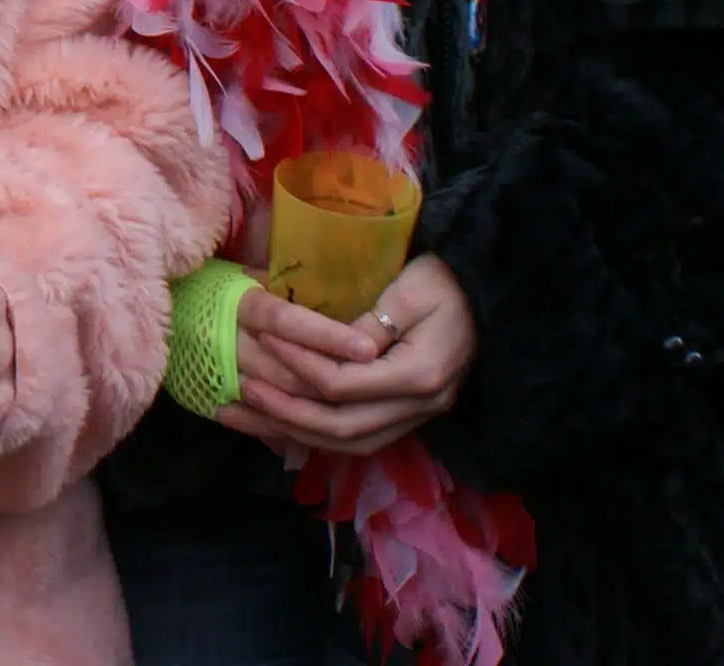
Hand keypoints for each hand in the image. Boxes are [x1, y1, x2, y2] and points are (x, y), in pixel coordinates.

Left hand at [217, 255, 477, 456]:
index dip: (297, 365)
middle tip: (239, 390)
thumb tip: (325, 349)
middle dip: (285, 412)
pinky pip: (359, 436)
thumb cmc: (446, 280)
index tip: (262, 337)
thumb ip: (368, 324)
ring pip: (350, 444)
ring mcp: (418, 416)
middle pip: (342, 429)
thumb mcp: (407, 290)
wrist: (485, 291)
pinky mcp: (409, 414)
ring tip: (247, 414)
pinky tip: (281, 424)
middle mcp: (421, 407)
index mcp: (420, 376)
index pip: (342, 385)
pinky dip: (318, 434)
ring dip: (295, 432)